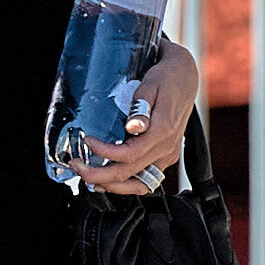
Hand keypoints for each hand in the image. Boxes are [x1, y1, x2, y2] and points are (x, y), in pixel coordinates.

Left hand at [69, 40, 198, 196]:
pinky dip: (127, 183)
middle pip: (130, 173)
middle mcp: (167, 147)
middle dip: (99, 175)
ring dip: (114, 186)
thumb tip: (133, 127)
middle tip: (78, 167)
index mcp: (162, 130)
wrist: (186, 79)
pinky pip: (147, 178)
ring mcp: (168, 154)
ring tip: (92, 180)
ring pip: (140, 183)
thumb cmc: (167, 79)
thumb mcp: (151, 86)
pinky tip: (111, 180)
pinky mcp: (167, 156)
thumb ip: (141, 108)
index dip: (104, 152)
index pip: (129, 153)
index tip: (88, 141)